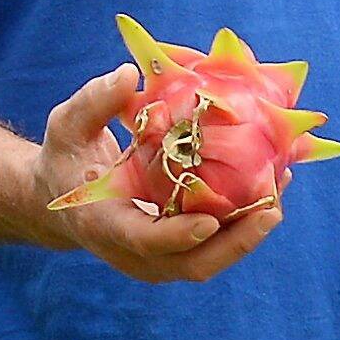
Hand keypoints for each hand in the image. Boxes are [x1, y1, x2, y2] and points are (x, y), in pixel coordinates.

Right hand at [32, 63, 281, 282]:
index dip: (178, 235)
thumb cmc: (65, 158)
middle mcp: (133, 252)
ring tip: (280, 190)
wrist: (59, 200)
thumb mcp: (67, 126)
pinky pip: (214, 246)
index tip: (211, 220)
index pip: (144, 240)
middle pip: (192, 264)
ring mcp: (156, 258)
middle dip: (235, 244)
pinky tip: (271, 186)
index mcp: (104, 225)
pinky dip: (243, 223)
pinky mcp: (175, 251)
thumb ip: (93, 102)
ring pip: (210, 259)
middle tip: (271, 210)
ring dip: (249, 232)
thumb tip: (128, 75)